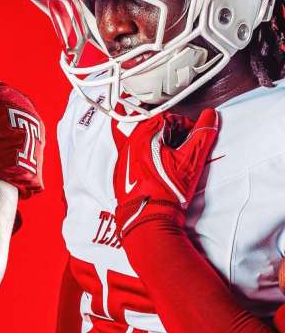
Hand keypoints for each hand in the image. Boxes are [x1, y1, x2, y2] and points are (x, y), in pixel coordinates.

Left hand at [114, 109, 218, 237]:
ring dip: (161, 144)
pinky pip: (136, 154)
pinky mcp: (121, 169)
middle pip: (154, 127)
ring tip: (174, 159)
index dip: (186, 125)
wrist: (149, 216)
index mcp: (144, 134)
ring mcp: (123, 155)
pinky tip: (160, 169)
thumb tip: (210, 116)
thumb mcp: (192, 159)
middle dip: (173, 134)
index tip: (194, 136)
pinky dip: (149, 156)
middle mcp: (130, 142)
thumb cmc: (168, 189)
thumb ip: (203, 134)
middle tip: (185, 147)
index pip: (169, 117)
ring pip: (144, 140)